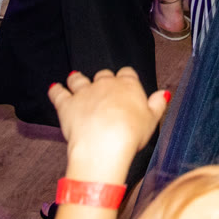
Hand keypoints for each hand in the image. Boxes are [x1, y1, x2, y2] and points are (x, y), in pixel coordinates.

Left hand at [50, 68, 169, 177]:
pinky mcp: (66, 105)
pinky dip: (56, 90)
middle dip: (103, 80)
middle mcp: (105, 84)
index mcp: (127, 86)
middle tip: (103, 88)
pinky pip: (59, 93)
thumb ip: (157, 104)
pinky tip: (54, 88)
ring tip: (76, 78)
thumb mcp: (152, 120)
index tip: (126, 83)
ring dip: (77, 79)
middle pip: (103, 75)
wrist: (104, 144)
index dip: (126, 78)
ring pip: (79, 79)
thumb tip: (164, 93)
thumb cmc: (130, 134)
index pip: (127, 73)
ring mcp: (84, 93)